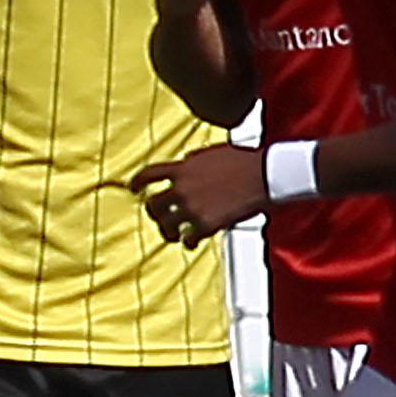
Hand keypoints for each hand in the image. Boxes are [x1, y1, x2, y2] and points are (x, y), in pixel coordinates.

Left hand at [131, 143, 270, 244]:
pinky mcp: (206, 225)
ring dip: (167, 230)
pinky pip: (188, 239)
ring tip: (172, 233)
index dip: (136, 182)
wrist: (263, 175)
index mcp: (182, 168)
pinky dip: (188, 242)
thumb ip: (191, 162)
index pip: (149, 174)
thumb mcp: (210, 153)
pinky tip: (190, 243)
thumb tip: (184, 165)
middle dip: (153, 211)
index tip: (132, 188)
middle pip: (153, 204)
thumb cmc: (242, 161)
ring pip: (166, 226)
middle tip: (158, 215)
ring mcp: (192, 208)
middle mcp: (182, 189)